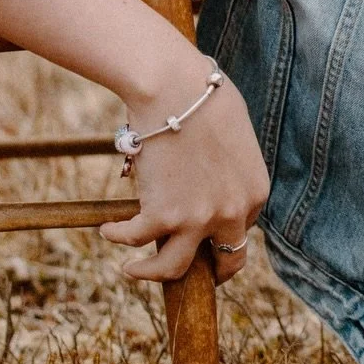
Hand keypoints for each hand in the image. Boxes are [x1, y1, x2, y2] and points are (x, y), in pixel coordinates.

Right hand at [99, 71, 268, 285]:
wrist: (174, 88)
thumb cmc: (202, 97)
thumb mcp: (235, 136)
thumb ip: (231, 165)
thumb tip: (210, 175)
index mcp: (256, 192)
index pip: (242, 227)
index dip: (221, 231)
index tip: (204, 232)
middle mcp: (232, 213)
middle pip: (226, 261)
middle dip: (209, 273)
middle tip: (187, 275)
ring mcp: (197, 220)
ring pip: (173, 268)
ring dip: (150, 272)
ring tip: (133, 269)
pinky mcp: (162, 216)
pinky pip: (135, 240)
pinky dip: (118, 237)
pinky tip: (108, 230)